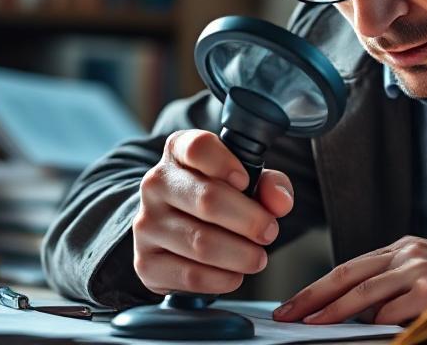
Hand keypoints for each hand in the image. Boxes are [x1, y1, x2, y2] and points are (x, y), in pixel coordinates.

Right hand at [132, 129, 294, 294]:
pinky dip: (222, 279)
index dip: (226, 164)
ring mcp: (146, 223)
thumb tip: (280, 202)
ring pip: (200, 242)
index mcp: (178, 152)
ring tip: (257, 257)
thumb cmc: (218, 197)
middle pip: (207, 199)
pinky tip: (234, 274)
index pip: (197, 147)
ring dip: (240, 255)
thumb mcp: (247, 180)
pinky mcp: (146, 262)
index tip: (246, 181)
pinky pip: (190, 275)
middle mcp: (156, 183)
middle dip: (250, 220)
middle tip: (269, 232)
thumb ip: (270, 184)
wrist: (175, 230)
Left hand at [272, 236, 426, 324]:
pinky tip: (361, 332)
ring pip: (364, 294)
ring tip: (312, 327)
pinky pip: (392, 312)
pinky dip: (375, 324)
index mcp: (404, 248)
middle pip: (348, 275)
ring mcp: (419, 270)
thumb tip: (357, 312)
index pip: (350, 267)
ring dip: (335, 313)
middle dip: (313, 298)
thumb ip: (395, 283)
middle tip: (287, 316)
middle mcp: (408, 253)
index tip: (294, 305)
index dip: (318, 287)